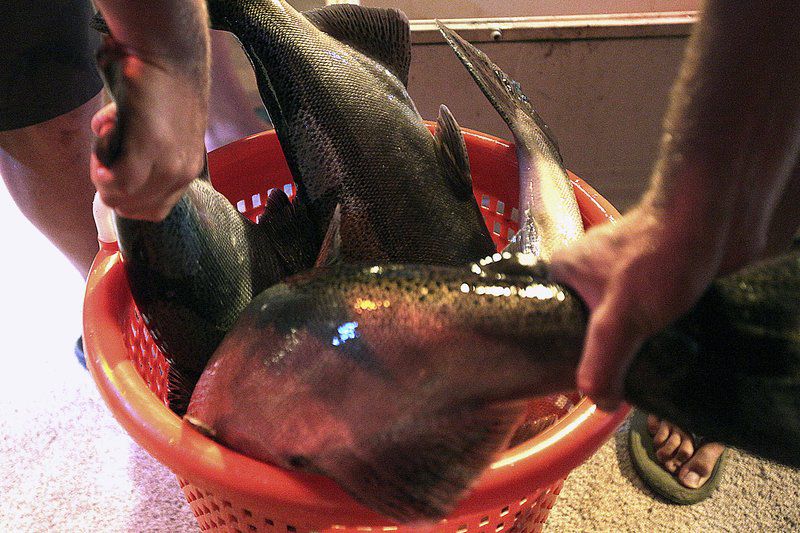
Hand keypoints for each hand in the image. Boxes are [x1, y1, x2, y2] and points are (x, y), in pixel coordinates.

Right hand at [90, 36, 206, 220]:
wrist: (173, 57)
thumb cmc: (163, 86)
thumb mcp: (161, 124)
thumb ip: (137, 141)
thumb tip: (103, 133)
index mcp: (188, 170)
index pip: (154, 209)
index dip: (127, 197)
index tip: (113, 175)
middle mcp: (182, 173)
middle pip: (134, 208)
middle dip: (110, 189)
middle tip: (102, 156)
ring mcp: (169, 164)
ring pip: (124, 198)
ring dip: (103, 177)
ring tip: (104, 143)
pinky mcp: (151, 149)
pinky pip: (120, 183)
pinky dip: (103, 173)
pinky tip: (100, 151)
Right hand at [549, 199, 722, 410]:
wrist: (714, 218)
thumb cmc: (657, 259)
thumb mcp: (618, 320)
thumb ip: (602, 363)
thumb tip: (598, 402)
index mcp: (563, 271)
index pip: (548, 322)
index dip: (559, 353)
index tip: (575, 380)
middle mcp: (587, 268)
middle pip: (584, 324)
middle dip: (601, 351)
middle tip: (612, 382)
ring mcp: (621, 271)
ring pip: (617, 319)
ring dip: (630, 342)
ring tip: (639, 370)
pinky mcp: (653, 274)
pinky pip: (643, 311)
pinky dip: (652, 331)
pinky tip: (663, 348)